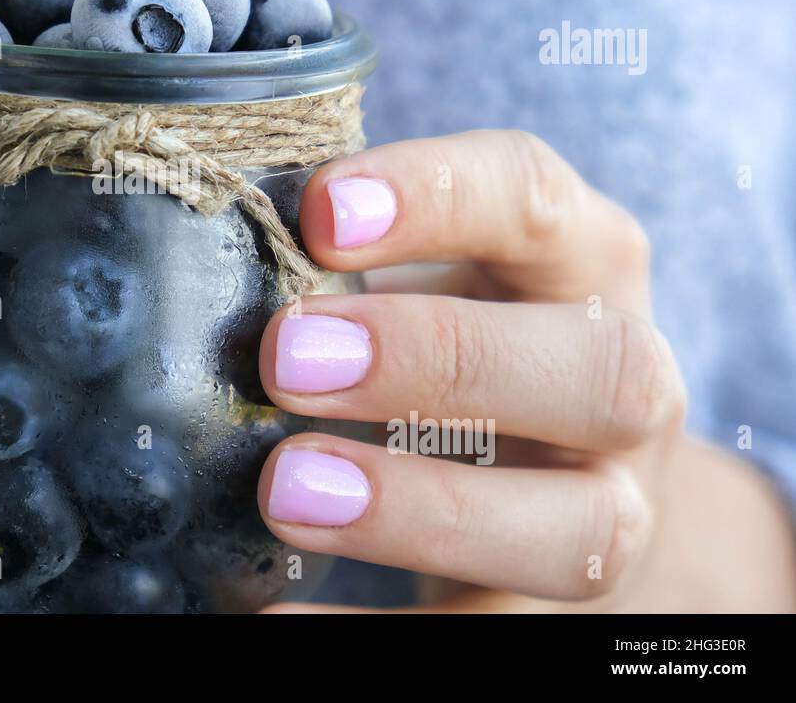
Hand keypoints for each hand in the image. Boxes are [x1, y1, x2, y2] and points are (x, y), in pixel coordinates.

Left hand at [256, 130, 795, 611]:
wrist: (566, 469)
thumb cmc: (463, 337)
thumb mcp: (429, 273)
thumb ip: (351, 261)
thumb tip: (208, 252)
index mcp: (582, 263)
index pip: (535, 199)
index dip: (436, 197)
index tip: (319, 211)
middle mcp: (625, 382)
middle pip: (598, 368)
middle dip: (437, 357)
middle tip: (287, 357)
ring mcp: (612, 504)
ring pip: (577, 526)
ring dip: (423, 509)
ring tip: (287, 489)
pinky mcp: (560, 607)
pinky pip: (489, 633)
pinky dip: (375, 637)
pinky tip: (270, 613)